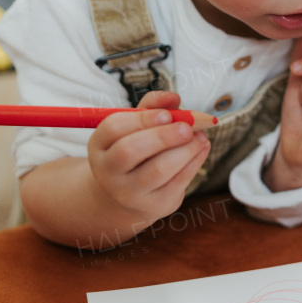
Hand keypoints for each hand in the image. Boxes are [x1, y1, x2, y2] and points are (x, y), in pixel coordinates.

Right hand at [87, 90, 210, 221]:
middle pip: (129, 151)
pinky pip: (178, 182)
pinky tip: (202, 148)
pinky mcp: (154, 205)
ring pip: (158, 170)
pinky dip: (195, 162)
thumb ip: (153, 106)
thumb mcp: (136, 127)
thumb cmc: (137, 150)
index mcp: (99, 145)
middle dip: (162, 136)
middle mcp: (107, 171)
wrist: (130, 195)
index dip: (142, 119)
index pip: (113, 128)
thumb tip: (173, 97)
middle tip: (187, 127)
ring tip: (200, 136)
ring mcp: (128, 192)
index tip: (167, 114)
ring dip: (185, 149)